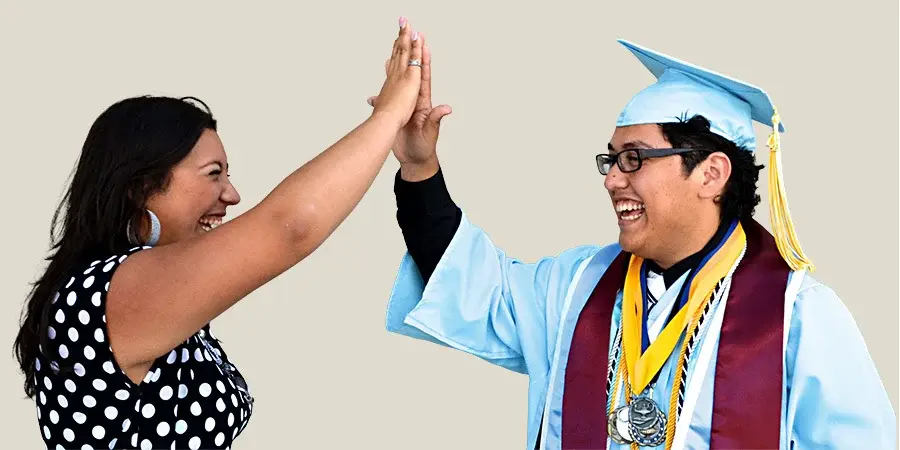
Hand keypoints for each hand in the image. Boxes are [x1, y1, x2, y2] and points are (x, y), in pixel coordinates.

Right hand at [368, 31, 451, 179]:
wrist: (415, 161)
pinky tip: (375, 90)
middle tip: (409, 36)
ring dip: (396, 68)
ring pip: (400, 84)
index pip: (424, 77)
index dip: (424, 60)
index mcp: (424, 103)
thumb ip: (436, 119)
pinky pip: (388, 100)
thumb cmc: (424, 148)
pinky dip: (382, 92)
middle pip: (413, 74)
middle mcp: (415, 101)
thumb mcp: (430, 132)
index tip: (423, 43)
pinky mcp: (396, 115)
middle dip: (412, 55)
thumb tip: (447, 108)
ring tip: (392, 53)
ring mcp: (405, 107)